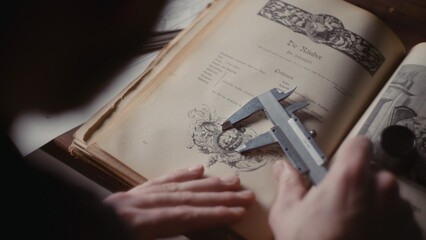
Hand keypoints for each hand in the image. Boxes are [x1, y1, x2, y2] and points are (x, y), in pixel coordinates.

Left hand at [104, 165, 254, 238]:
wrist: (68, 230)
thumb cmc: (98, 237)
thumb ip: (164, 236)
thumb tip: (190, 228)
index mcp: (139, 222)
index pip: (186, 215)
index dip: (214, 213)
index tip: (238, 211)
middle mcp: (141, 203)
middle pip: (187, 197)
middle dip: (219, 196)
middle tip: (245, 193)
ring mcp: (136, 196)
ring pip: (178, 186)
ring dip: (207, 184)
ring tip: (230, 180)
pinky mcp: (131, 193)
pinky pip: (159, 181)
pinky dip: (180, 175)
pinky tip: (197, 169)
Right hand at [269, 136, 420, 239]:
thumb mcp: (288, 214)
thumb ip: (288, 184)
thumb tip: (283, 170)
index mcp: (350, 177)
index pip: (359, 143)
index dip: (347, 152)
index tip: (340, 161)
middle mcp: (380, 189)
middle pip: (372, 171)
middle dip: (356, 182)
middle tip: (338, 202)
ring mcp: (398, 212)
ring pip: (385, 195)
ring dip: (371, 203)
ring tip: (351, 222)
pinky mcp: (408, 231)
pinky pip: (396, 216)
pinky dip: (384, 222)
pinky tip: (364, 233)